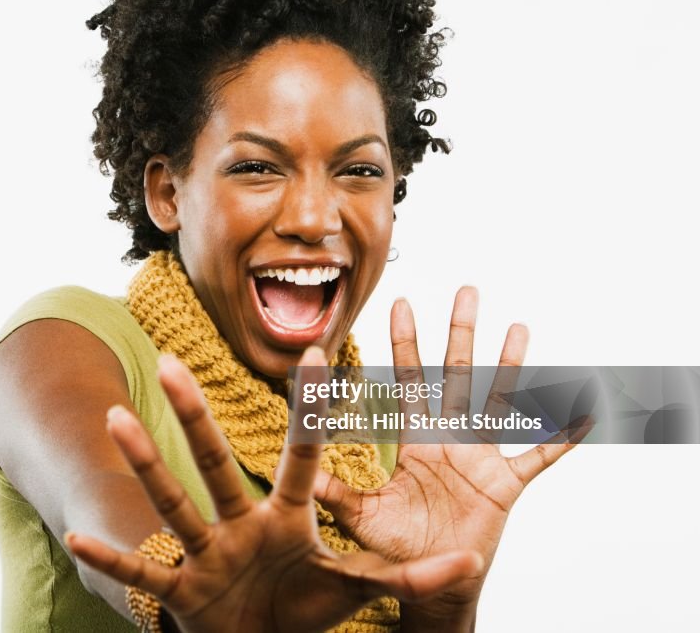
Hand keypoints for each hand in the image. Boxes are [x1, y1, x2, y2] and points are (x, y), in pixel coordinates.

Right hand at [65, 347, 483, 632]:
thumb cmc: (303, 608)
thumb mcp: (354, 590)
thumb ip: (407, 578)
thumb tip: (471, 562)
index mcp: (287, 517)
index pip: (302, 456)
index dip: (311, 412)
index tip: (319, 356)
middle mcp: (241, 523)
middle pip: (217, 462)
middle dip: (197, 416)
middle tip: (174, 361)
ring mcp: (208, 553)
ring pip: (174, 501)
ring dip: (146, 463)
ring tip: (116, 418)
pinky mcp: (183, 590)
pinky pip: (144, 572)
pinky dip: (114, 556)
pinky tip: (77, 533)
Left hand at [313, 287, 587, 630]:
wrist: (429, 583)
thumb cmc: (394, 548)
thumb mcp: (360, 514)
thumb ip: (334, 488)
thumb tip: (290, 463)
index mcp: (415, 441)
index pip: (409, 381)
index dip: (405, 343)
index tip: (402, 303)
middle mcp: (449, 439)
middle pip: (456, 375)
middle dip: (460, 333)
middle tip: (466, 290)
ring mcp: (480, 458)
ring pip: (498, 400)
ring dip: (510, 365)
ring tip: (519, 327)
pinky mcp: (505, 485)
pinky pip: (538, 456)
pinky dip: (560, 437)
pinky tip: (583, 412)